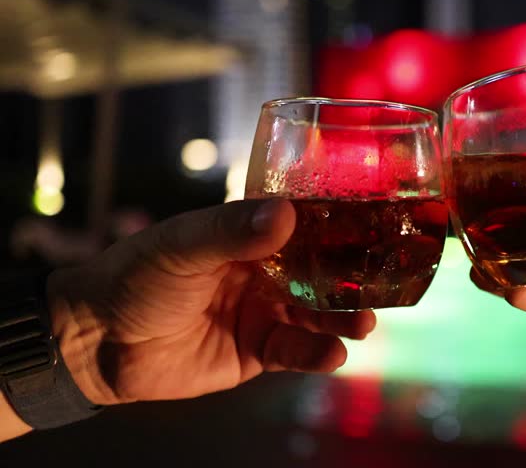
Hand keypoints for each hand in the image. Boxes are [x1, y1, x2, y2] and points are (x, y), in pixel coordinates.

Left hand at [47, 199, 375, 405]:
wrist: (95, 343)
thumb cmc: (132, 277)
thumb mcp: (180, 246)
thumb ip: (231, 232)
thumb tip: (285, 214)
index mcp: (248, 235)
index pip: (305, 224)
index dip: (340, 225)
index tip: (374, 223)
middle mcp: (264, 270)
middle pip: (321, 270)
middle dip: (353, 276)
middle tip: (384, 278)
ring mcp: (264, 311)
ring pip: (317, 314)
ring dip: (344, 318)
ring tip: (364, 322)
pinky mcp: (257, 351)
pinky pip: (295, 353)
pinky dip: (316, 354)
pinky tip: (333, 355)